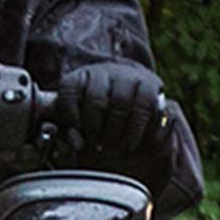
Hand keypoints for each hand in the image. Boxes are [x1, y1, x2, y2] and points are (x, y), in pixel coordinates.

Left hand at [52, 59, 166, 159]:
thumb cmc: (99, 119)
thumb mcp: (80, 122)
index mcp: (81, 77)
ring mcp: (128, 75)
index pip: (69, 87)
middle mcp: (104, 71)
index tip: (75, 129)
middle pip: (95, 99)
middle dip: (94, 127)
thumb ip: (72, 133)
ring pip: (121, 103)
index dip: (69, 111)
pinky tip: (129, 144)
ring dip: (115, 130)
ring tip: (111, 147)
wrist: (135, 107)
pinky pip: (144, 107)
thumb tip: (78, 144)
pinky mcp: (150, 84)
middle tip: (94, 144)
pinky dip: (135, 130)